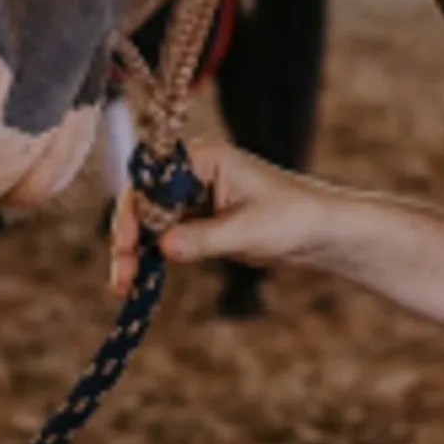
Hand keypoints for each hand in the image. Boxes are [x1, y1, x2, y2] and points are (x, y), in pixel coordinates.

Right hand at [108, 139, 330, 296]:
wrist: (321, 231)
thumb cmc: (293, 218)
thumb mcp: (247, 230)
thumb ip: (203, 238)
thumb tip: (163, 247)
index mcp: (207, 158)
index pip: (153, 179)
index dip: (133, 211)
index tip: (125, 245)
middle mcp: (196, 171)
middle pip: (145, 200)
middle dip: (129, 236)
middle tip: (121, 275)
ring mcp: (196, 195)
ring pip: (150, 221)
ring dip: (136, 250)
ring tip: (124, 285)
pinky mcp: (200, 219)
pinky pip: (166, 235)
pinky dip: (151, 256)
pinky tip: (139, 281)